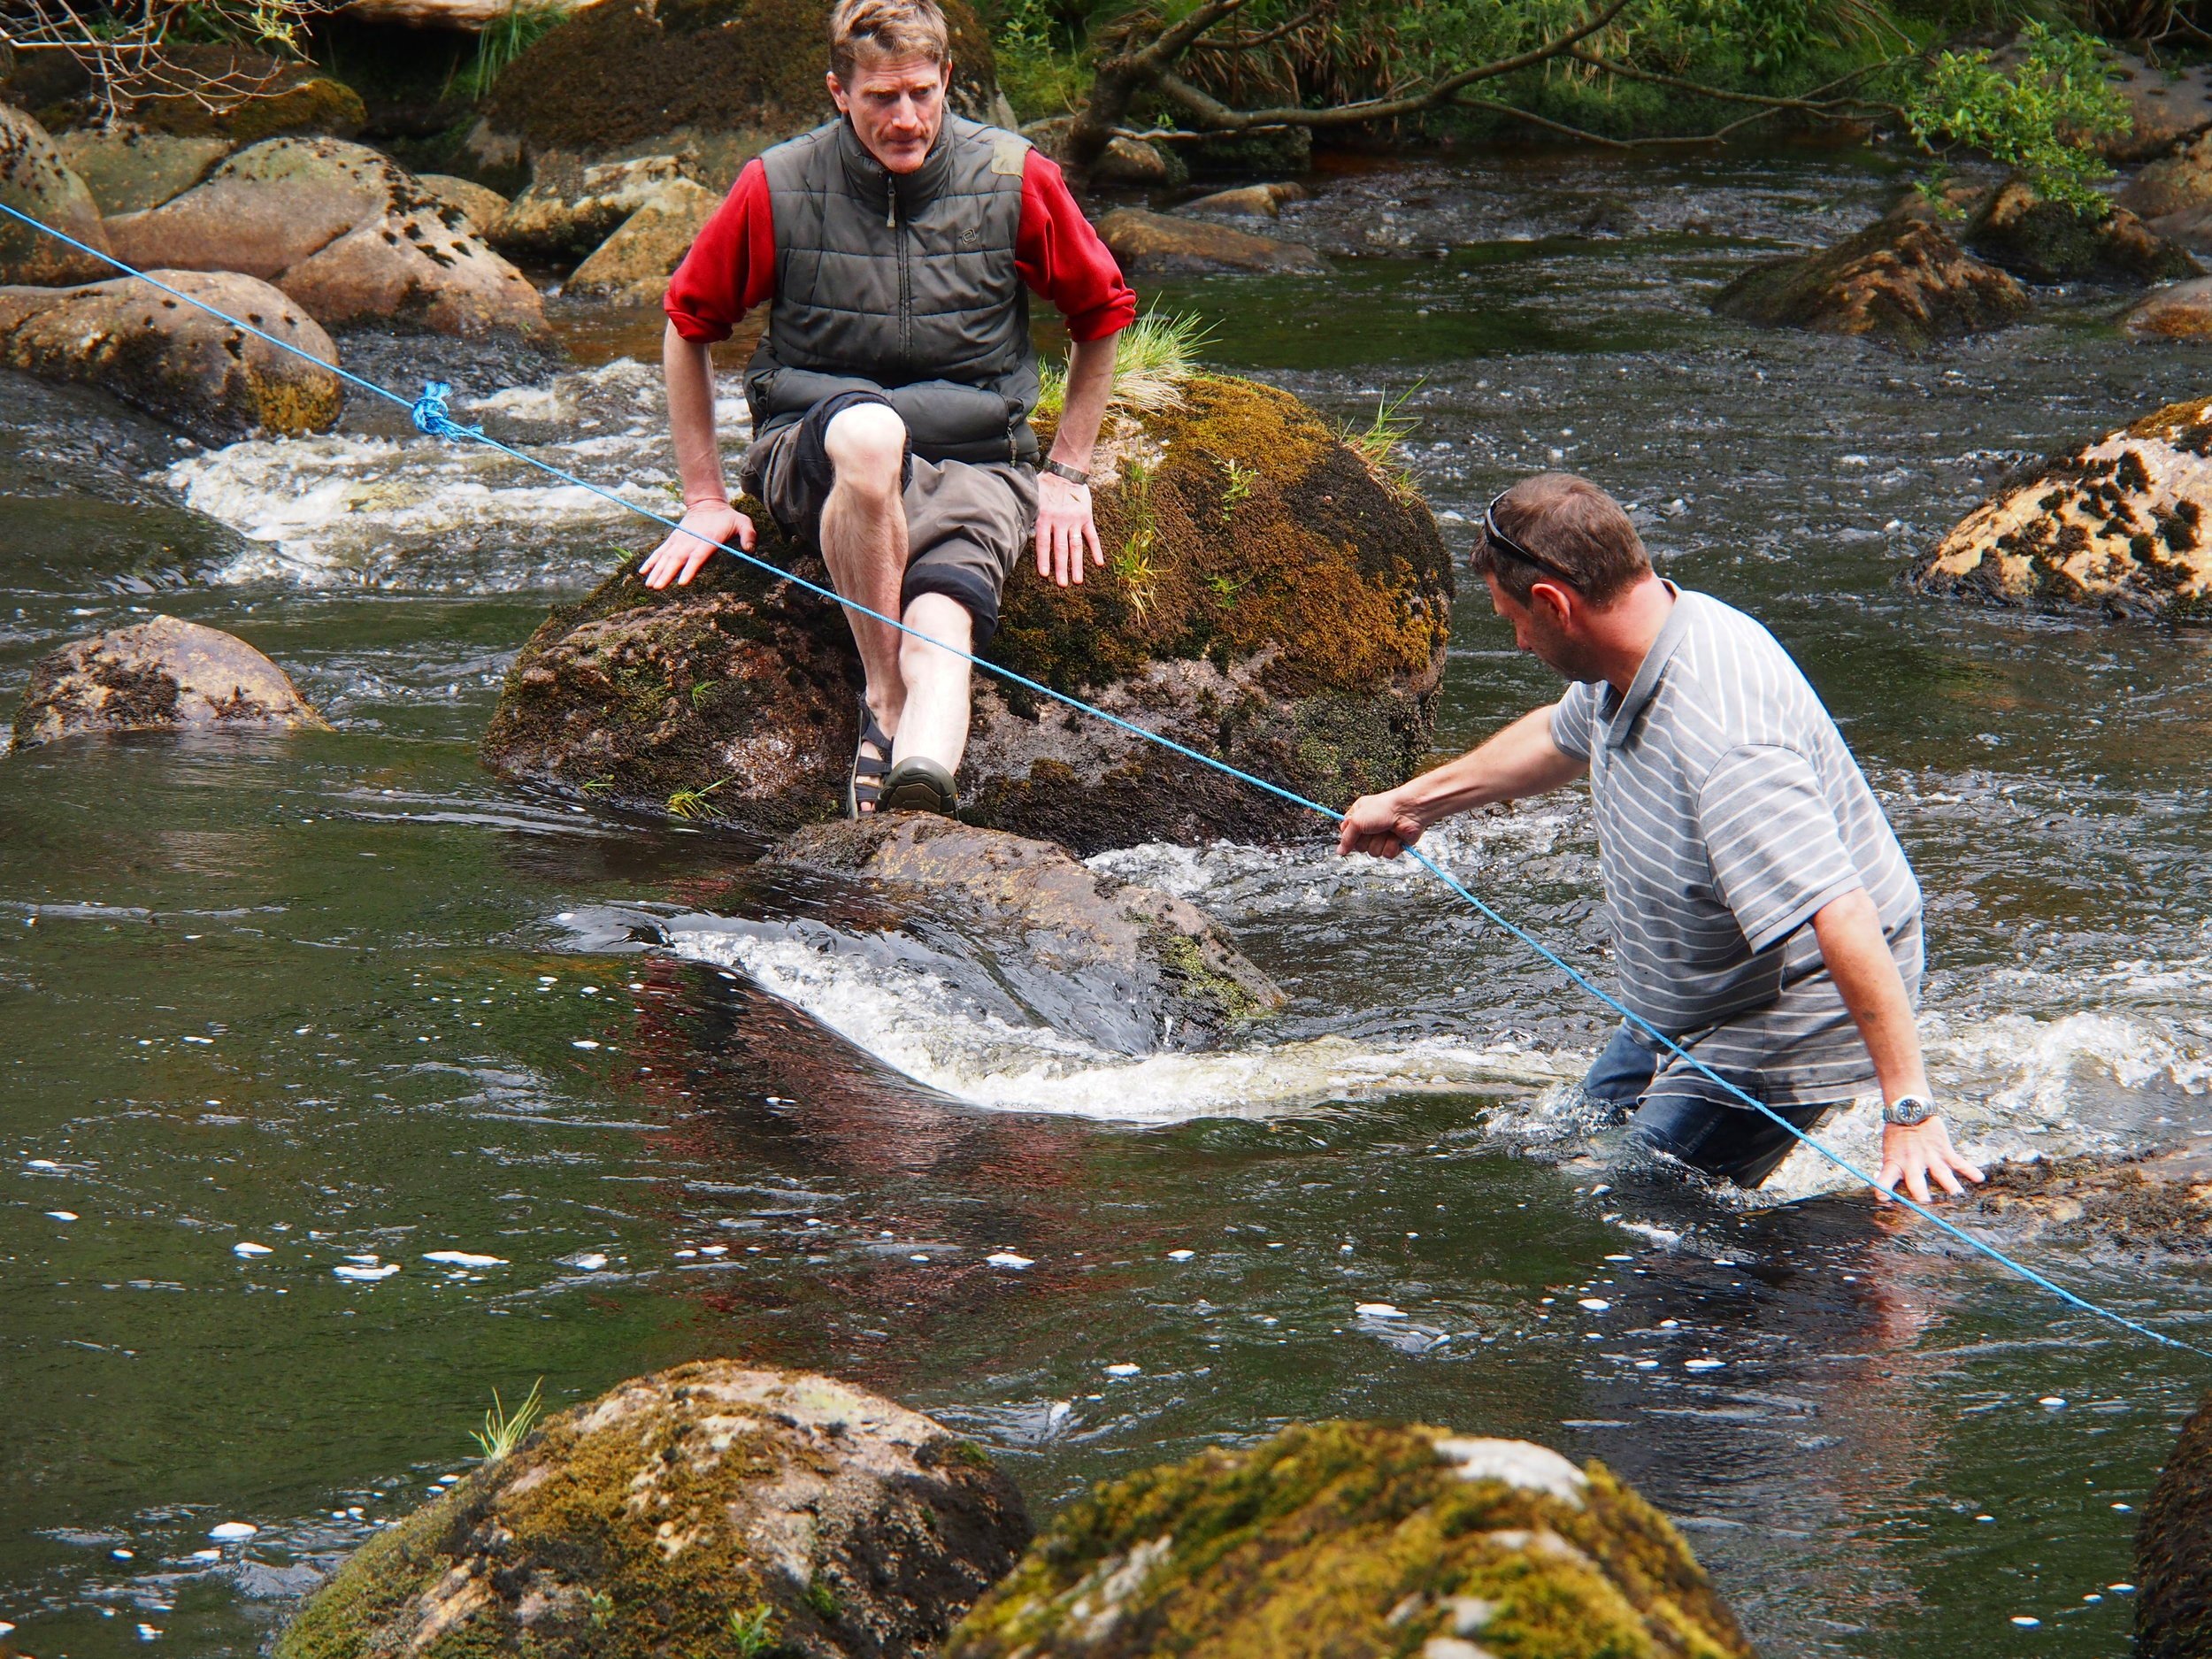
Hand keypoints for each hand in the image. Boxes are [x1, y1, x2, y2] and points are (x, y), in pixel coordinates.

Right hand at [641, 499, 752, 588]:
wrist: (708, 504)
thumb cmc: (728, 517)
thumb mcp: (742, 522)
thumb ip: (748, 534)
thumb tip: (750, 549)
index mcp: (706, 541)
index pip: (697, 557)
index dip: (690, 569)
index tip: (682, 582)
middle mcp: (690, 542)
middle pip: (677, 560)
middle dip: (667, 574)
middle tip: (658, 587)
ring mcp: (679, 541)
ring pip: (666, 557)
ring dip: (656, 571)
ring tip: (649, 585)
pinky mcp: (673, 540)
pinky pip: (660, 551)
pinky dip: (651, 561)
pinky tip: (642, 572)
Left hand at [1034, 470, 1103, 586]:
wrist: (1066, 471)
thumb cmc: (1045, 485)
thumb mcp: (1033, 498)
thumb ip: (1029, 515)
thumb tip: (1017, 529)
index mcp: (1045, 518)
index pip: (1043, 543)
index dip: (1044, 559)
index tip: (1045, 574)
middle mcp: (1060, 521)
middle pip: (1061, 548)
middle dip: (1061, 568)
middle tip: (1062, 585)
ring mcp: (1074, 520)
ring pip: (1076, 546)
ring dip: (1077, 564)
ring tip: (1078, 581)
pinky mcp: (1086, 517)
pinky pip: (1092, 536)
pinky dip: (1096, 549)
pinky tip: (1099, 563)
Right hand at [1337, 789, 1424, 859]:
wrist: (1408, 810)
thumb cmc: (1383, 808)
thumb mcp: (1357, 821)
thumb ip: (1347, 838)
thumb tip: (1339, 851)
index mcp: (1358, 815)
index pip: (1346, 833)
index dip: (1349, 835)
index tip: (1356, 829)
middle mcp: (1370, 826)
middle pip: (1359, 846)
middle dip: (1367, 839)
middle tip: (1374, 828)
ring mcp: (1382, 836)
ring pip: (1373, 852)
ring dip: (1380, 842)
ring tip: (1387, 830)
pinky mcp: (1394, 844)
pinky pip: (1387, 854)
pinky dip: (1391, 845)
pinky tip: (1396, 835)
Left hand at [1876, 1115, 1984, 1205]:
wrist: (1910, 1111)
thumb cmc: (1897, 1135)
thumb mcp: (1889, 1152)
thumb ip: (1891, 1169)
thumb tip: (1886, 1189)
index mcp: (1894, 1163)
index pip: (1884, 1179)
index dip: (1882, 1189)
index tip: (1882, 1198)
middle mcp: (1912, 1162)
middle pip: (1916, 1181)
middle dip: (1920, 1193)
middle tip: (1925, 1204)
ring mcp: (1930, 1157)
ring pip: (1942, 1174)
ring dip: (1950, 1185)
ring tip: (1957, 1195)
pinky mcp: (1944, 1151)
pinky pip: (1959, 1162)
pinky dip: (1970, 1170)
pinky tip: (1979, 1178)